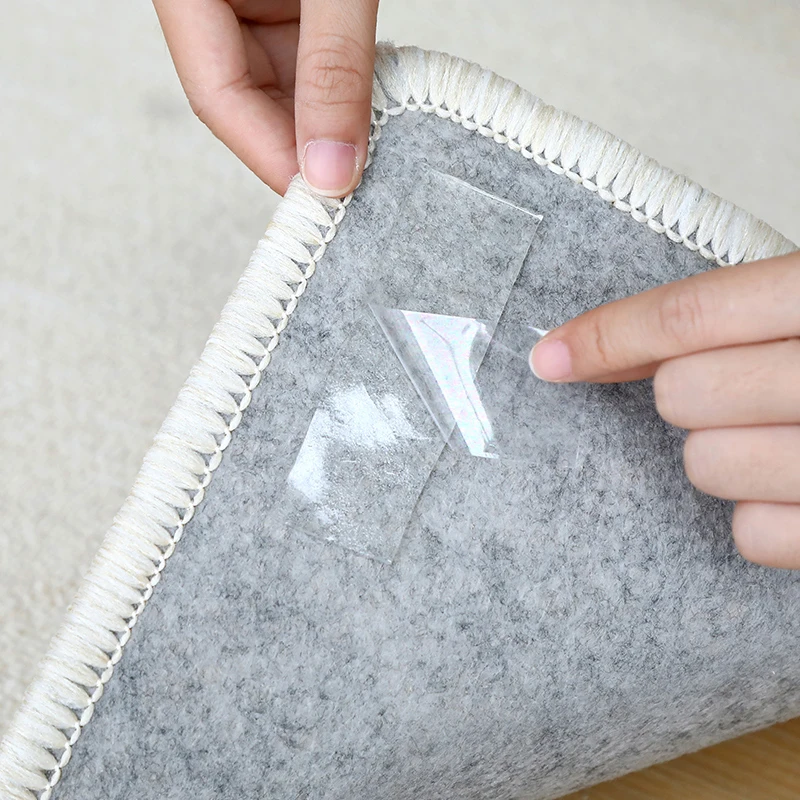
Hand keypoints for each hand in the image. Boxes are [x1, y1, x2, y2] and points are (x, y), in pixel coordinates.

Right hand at [153, 0, 379, 196]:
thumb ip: (334, 66)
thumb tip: (332, 169)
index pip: (216, 97)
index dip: (272, 156)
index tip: (323, 199)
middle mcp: (209, 1)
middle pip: (244, 100)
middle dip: (303, 146)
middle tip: (355, 185)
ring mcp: (247, 2)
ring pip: (277, 86)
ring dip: (326, 121)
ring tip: (375, 146)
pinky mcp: (283, 3)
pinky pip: (303, 60)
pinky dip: (338, 89)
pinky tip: (372, 108)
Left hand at [530, 251, 799, 568]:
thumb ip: (756, 314)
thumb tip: (636, 349)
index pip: (692, 315)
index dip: (606, 336)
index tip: (548, 357)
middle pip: (683, 396)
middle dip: (687, 395)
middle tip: (743, 389)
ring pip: (707, 467)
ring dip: (722, 454)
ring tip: (784, 437)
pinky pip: (751, 535)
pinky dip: (760, 516)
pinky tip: (799, 491)